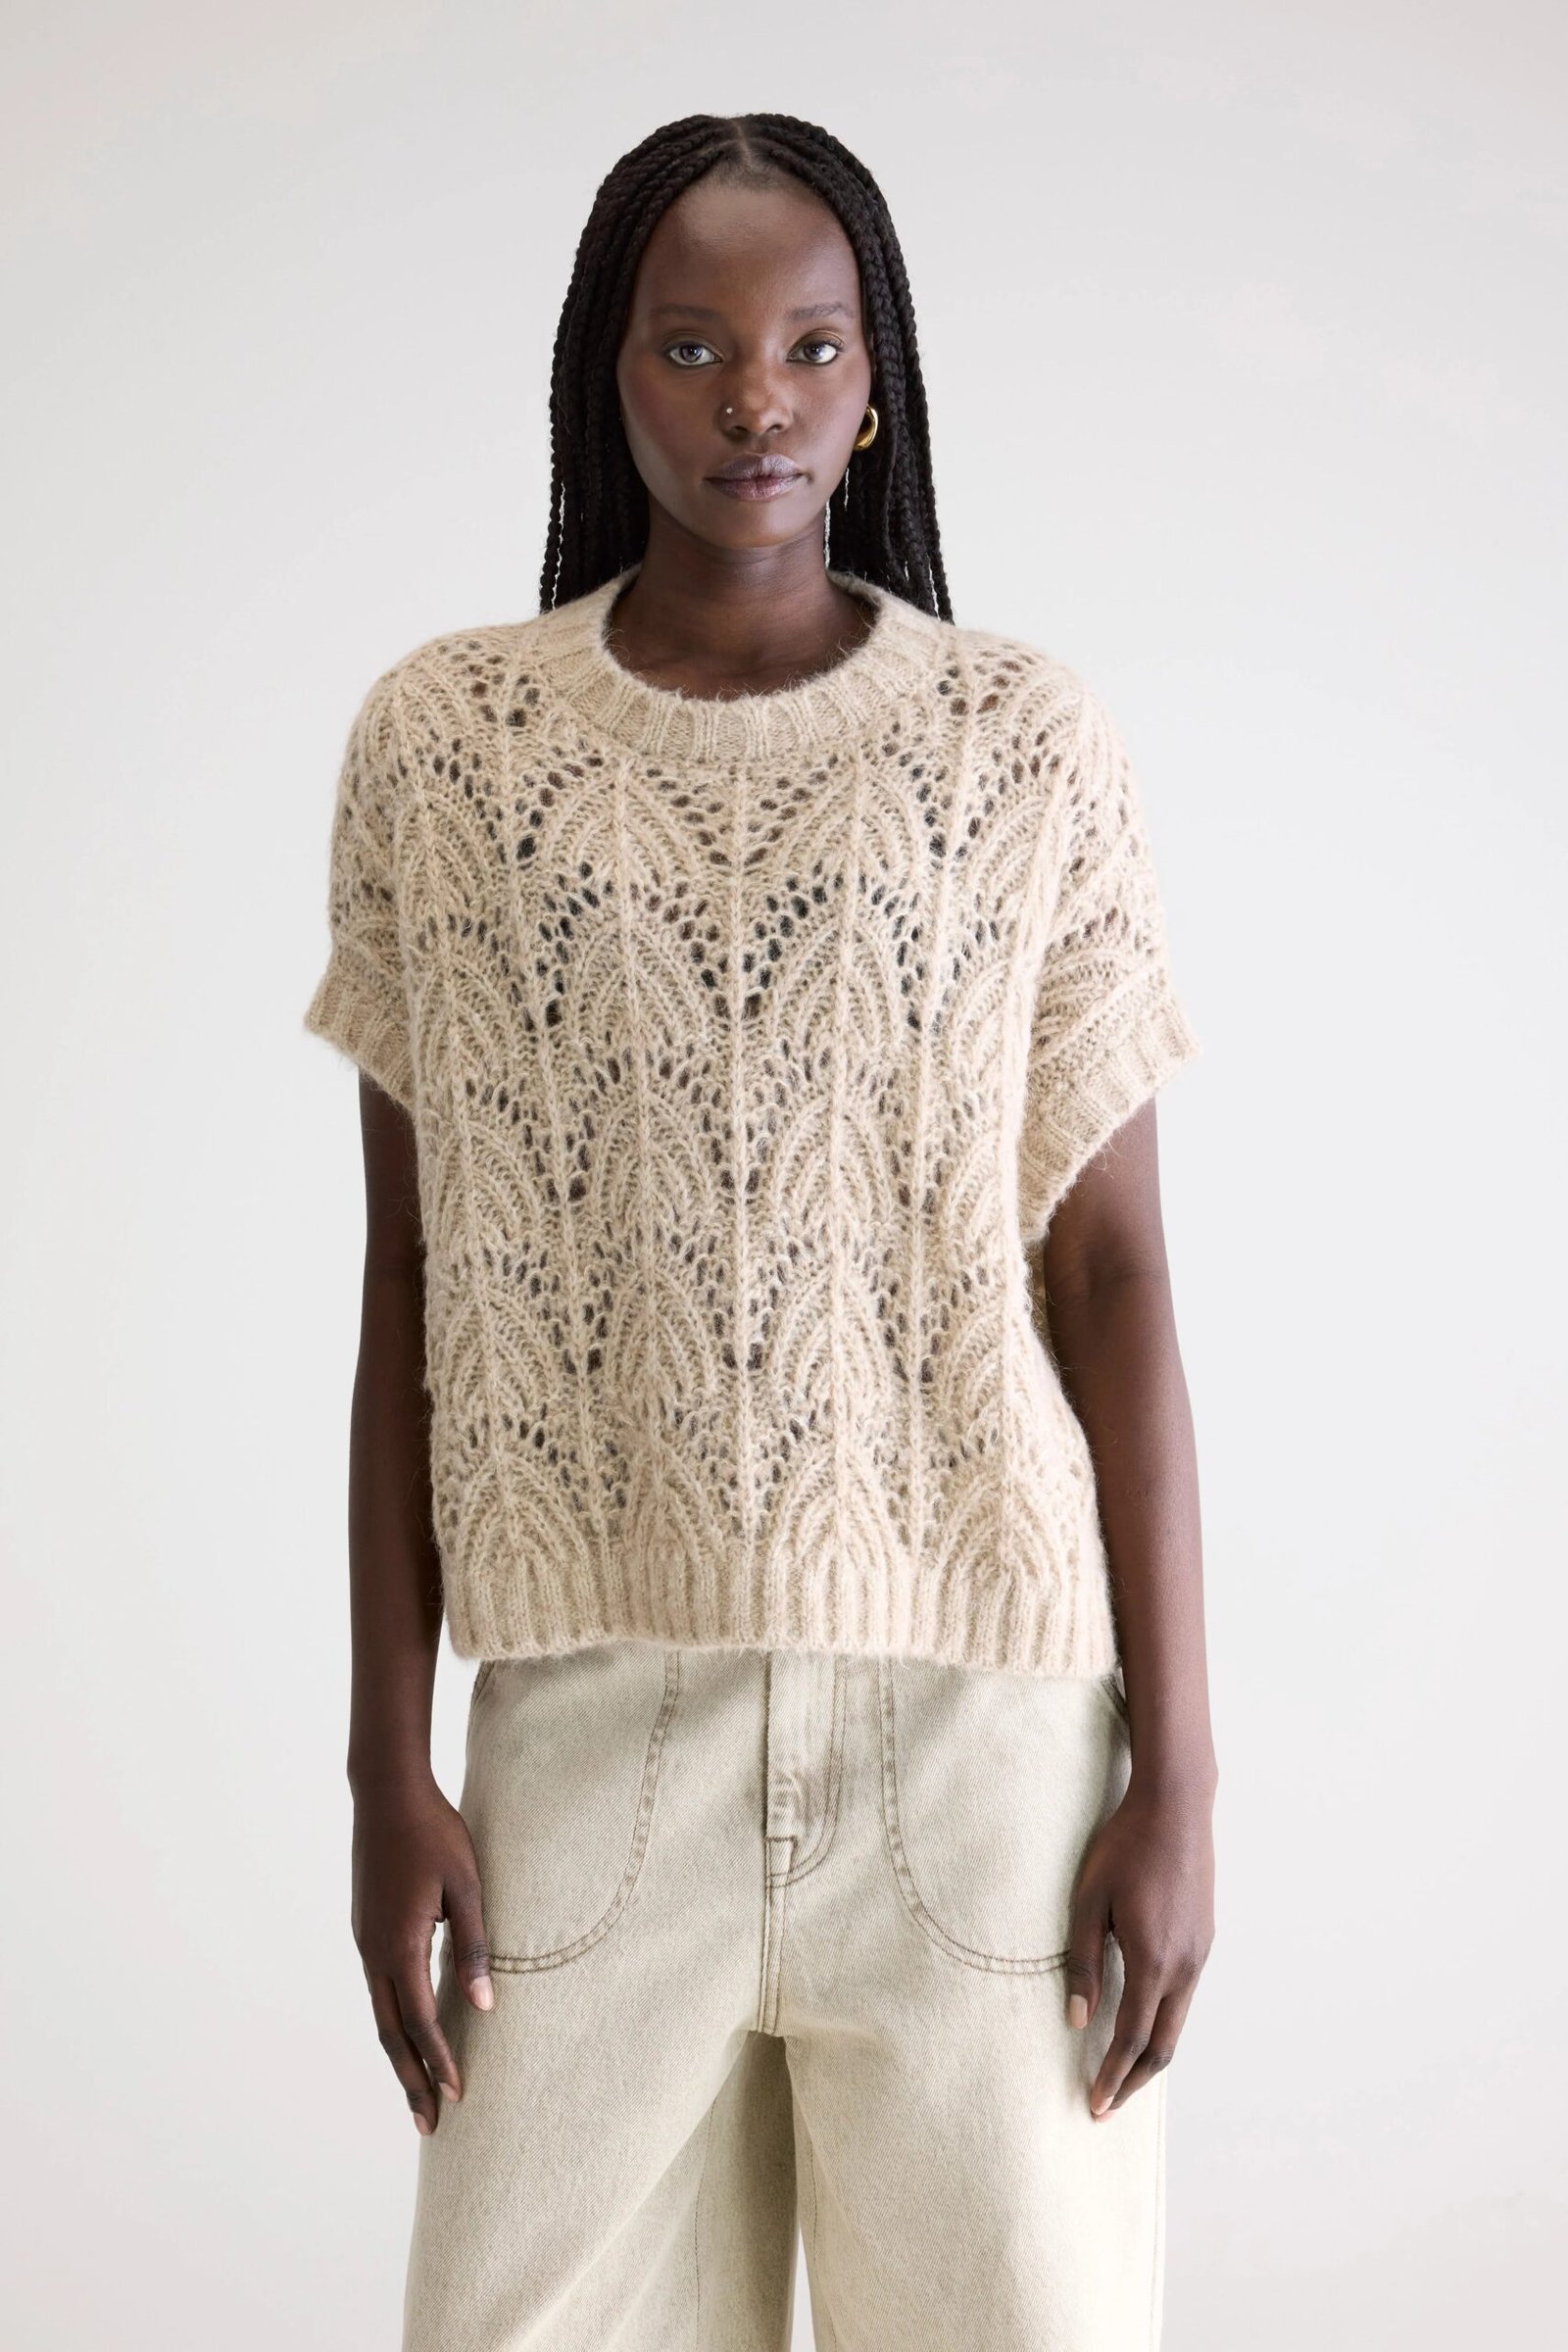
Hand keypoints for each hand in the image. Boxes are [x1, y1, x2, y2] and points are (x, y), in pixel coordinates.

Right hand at [350, 1772, 493, 2133]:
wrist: (387, 1792)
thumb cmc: (435, 1834)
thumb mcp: (466, 1886)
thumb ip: (474, 1946)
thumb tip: (485, 2007)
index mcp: (399, 1945)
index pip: (420, 2020)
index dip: (439, 2060)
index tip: (458, 2096)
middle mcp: (374, 1952)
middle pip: (390, 2032)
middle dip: (410, 2080)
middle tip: (428, 2126)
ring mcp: (364, 1941)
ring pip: (379, 2014)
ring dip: (399, 2056)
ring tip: (417, 2093)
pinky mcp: (365, 1930)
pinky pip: (377, 1990)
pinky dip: (392, 2022)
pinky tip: (406, 2033)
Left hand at [1064, 1768, 1215, 2116]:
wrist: (1175, 1806)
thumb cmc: (1124, 1848)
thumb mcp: (1089, 1901)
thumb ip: (1083, 1963)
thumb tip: (1075, 2019)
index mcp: (1153, 1961)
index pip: (1130, 2039)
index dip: (1112, 2077)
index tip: (1095, 2105)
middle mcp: (1184, 1966)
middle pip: (1163, 2046)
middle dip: (1135, 2081)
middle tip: (1108, 2105)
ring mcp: (1200, 1953)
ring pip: (1178, 2022)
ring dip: (1151, 2054)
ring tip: (1124, 2073)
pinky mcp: (1204, 1938)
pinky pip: (1185, 1996)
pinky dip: (1164, 2021)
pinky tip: (1144, 2019)